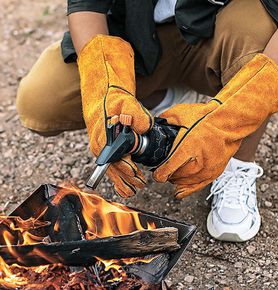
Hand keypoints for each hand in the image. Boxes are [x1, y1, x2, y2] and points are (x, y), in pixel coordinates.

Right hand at [78, 35, 153, 196]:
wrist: (104, 101)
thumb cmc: (114, 102)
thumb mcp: (126, 102)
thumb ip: (134, 113)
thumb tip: (142, 127)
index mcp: (104, 136)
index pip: (115, 156)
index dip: (126, 166)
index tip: (136, 172)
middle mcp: (100, 146)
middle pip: (114, 167)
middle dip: (128, 177)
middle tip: (141, 184)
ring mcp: (102, 151)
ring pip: (112, 171)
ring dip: (124, 182)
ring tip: (136, 189)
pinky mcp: (106, 153)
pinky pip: (111, 170)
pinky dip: (118, 181)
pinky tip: (126, 190)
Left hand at [153, 54, 277, 198]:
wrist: (230, 121)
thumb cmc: (206, 116)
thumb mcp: (181, 113)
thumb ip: (165, 119)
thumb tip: (154, 124)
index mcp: (187, 148)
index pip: (168, 170)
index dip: (158, 174)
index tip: (155, 173)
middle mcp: (198, 162)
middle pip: (176, 178)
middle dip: (167, 174)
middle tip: (163, 168)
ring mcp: (207, 170)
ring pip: (185, 182)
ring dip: (176, 179)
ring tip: (172, 173)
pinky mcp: (214, 173)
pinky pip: (197, 187)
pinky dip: (186, 189)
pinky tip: (179, 191)